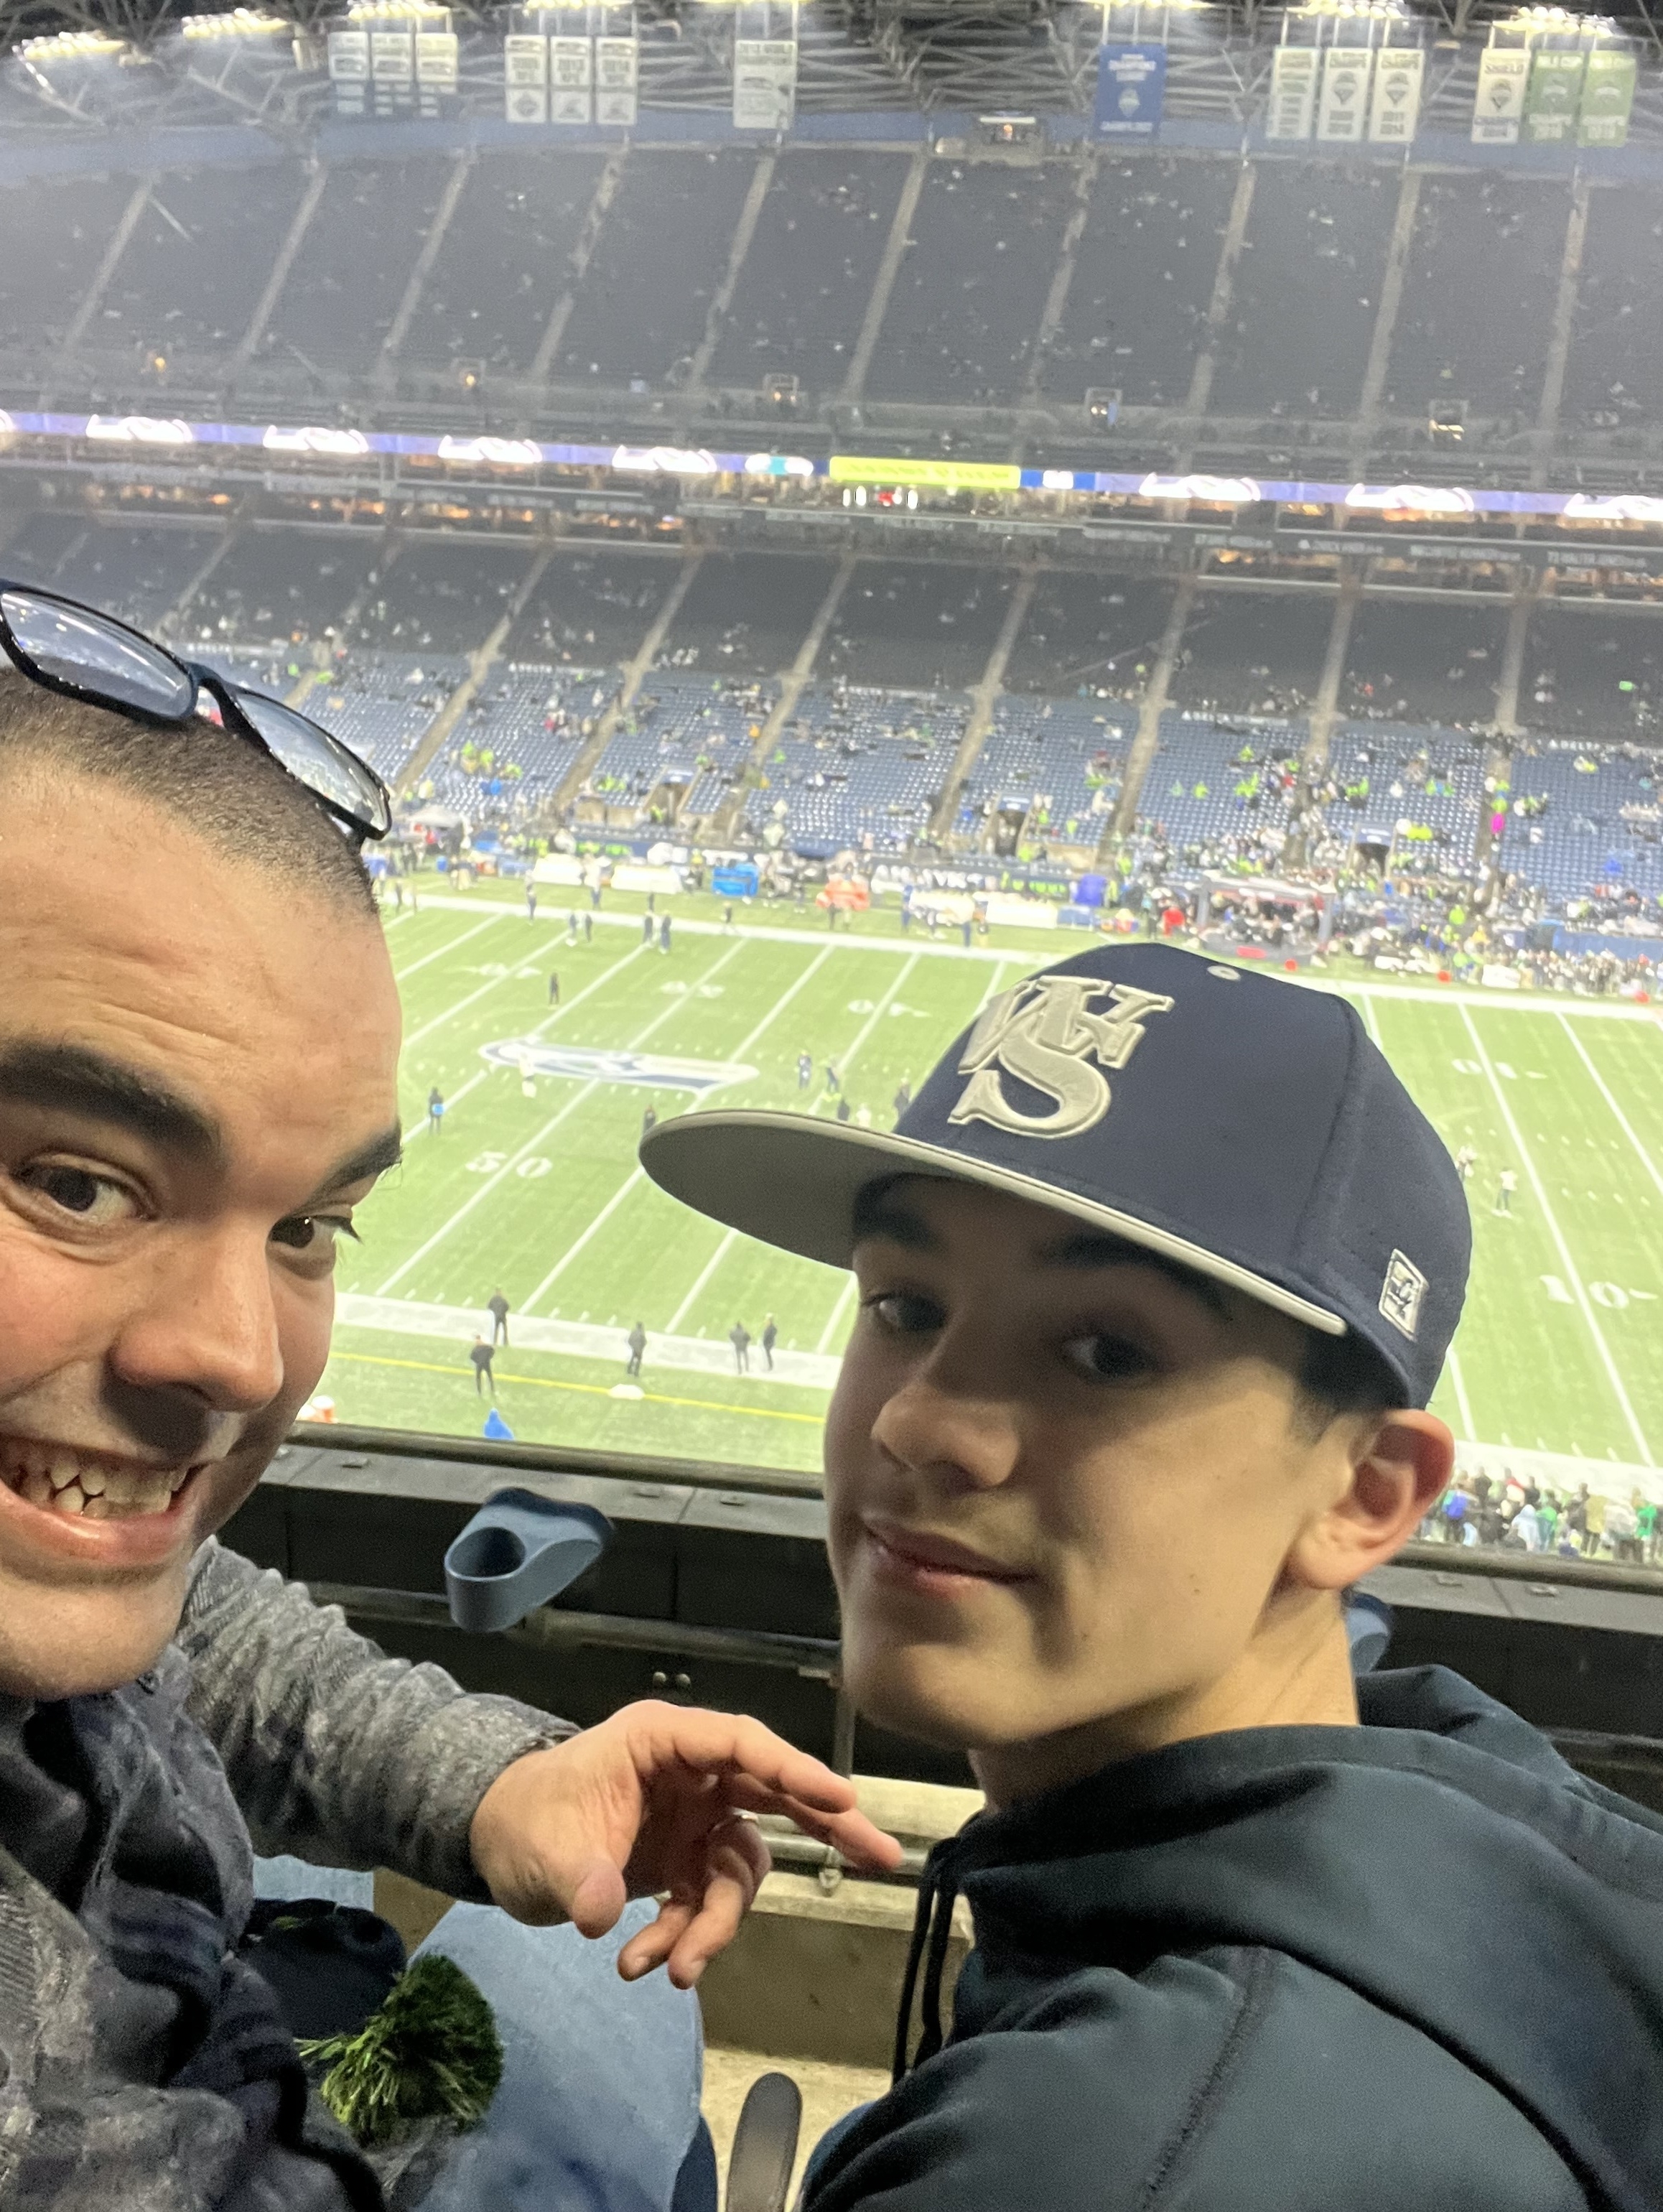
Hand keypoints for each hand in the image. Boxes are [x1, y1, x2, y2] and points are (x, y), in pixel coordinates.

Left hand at [468, 1700, 902, 1988]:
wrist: (498, 1844)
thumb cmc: (523, 1818)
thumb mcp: (543, 1846)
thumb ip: (581, 1876)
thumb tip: (604, 1913)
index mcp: (662, 1742)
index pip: (742, 1745)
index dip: (793, 1770)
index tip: (840, 1798)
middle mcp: (691, 1775)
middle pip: (776, 1791)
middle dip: (829, 1826)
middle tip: (882, 1857)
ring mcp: (693, 1819)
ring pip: (740, 1867)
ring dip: (715, 1925)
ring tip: (670, 1971)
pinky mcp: (685, 1862)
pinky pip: (708, 1903)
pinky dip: (686, 1939)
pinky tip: (645, 1965)